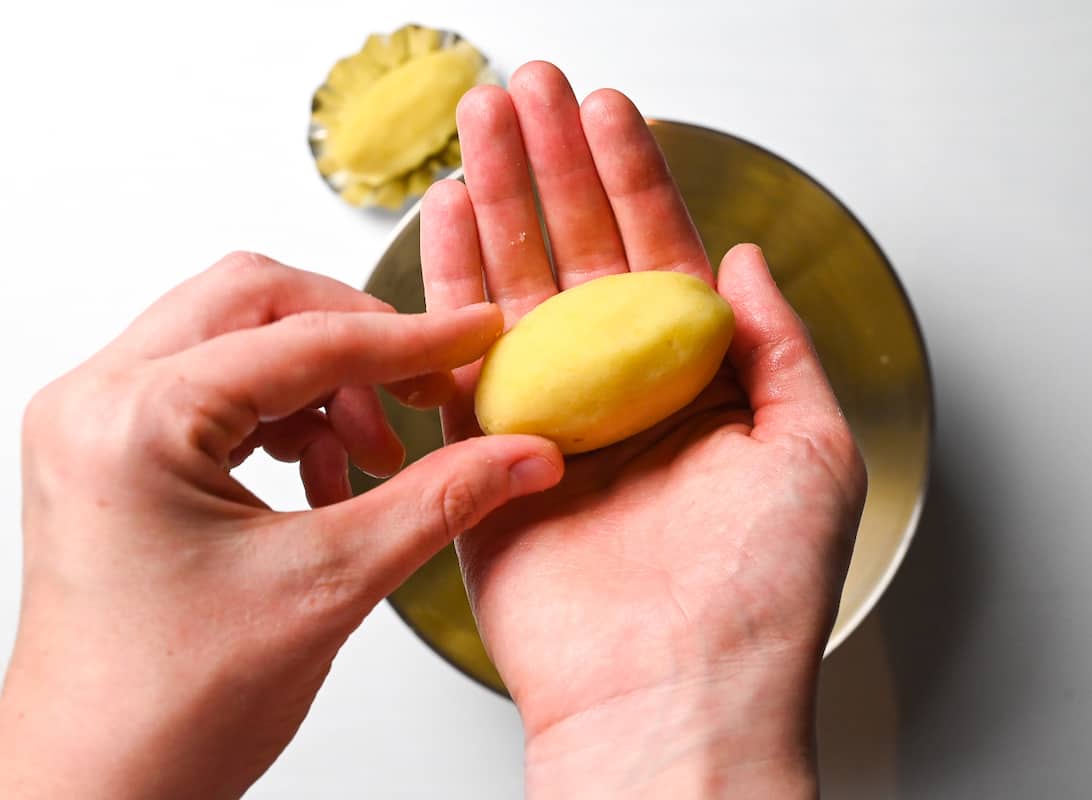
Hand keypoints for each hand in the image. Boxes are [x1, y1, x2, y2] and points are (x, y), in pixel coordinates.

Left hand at [0, 253, 563, 798]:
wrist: (100, 786)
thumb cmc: (169, 709)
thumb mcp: (330, 587)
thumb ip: (439, 501)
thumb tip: (521, 454)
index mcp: (133, 423)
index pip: (302, 340)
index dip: (410, 339)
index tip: (477, 337)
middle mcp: (96, 401)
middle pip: (254, 300)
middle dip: (356, 338)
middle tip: (426, 386)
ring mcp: (97, 423)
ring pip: (234, 335)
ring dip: (322, 380)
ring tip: (370, 461)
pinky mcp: (114, 450)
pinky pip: (214, 384)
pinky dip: (284, 412)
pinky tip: (324, 478)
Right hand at [421, 63, 867, 797]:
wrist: (676, 701)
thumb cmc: (758, 599)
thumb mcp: (812, 450)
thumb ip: (774, 344)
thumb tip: (743, 259)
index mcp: (698, 388)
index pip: (659, 254)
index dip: (636, 176)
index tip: (612, 110)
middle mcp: (622, 395)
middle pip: (580, 254)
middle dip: (555, 166)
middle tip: (531, 89)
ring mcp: (551, 422)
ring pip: (517, 290)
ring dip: (500, 204)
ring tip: (481, 125)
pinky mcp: (488, 462)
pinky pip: (459, 363)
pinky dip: (448, 291)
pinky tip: (448, 225)